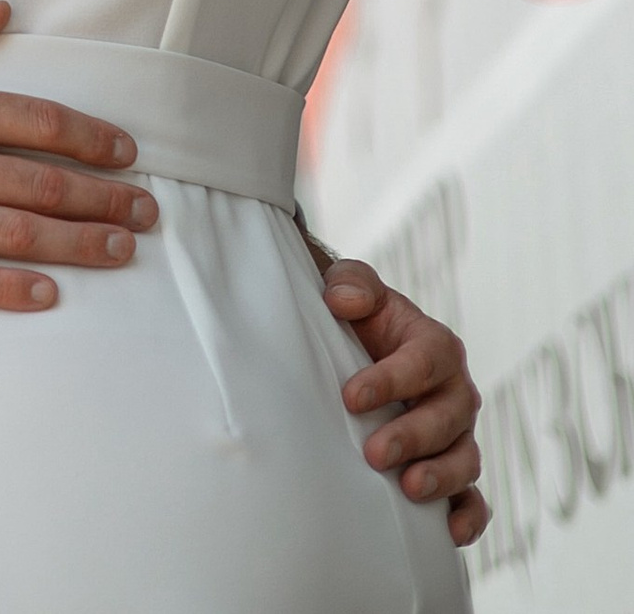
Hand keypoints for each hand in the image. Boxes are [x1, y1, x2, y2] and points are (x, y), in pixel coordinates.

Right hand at [0, 4, 155, 307]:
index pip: (32, 120)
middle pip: (38, 181)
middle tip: (146, 212)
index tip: (126, 154)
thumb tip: (4, 10)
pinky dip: (12, 288)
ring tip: (120, 251)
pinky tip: (50, 292)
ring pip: (15, 232)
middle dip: (102, 198)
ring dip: (76, 243)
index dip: (88, 138)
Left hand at [321, 260, 486, 546]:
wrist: (364, 350)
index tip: (351, 397)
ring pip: (465, 460)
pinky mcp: (455, 473)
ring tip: (409, 489)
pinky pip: (475, 500)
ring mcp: (459, 436)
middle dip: (412, 436)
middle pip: (447, 418)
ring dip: (440, 477)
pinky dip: (469, 518)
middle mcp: (456, 394)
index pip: (422, 363)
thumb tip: (344, 300)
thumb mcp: (354, 289)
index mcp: (436, 347)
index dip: (390, 380)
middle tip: (375, 453)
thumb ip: (352, 284)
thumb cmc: (360, 321)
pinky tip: (449, 535)